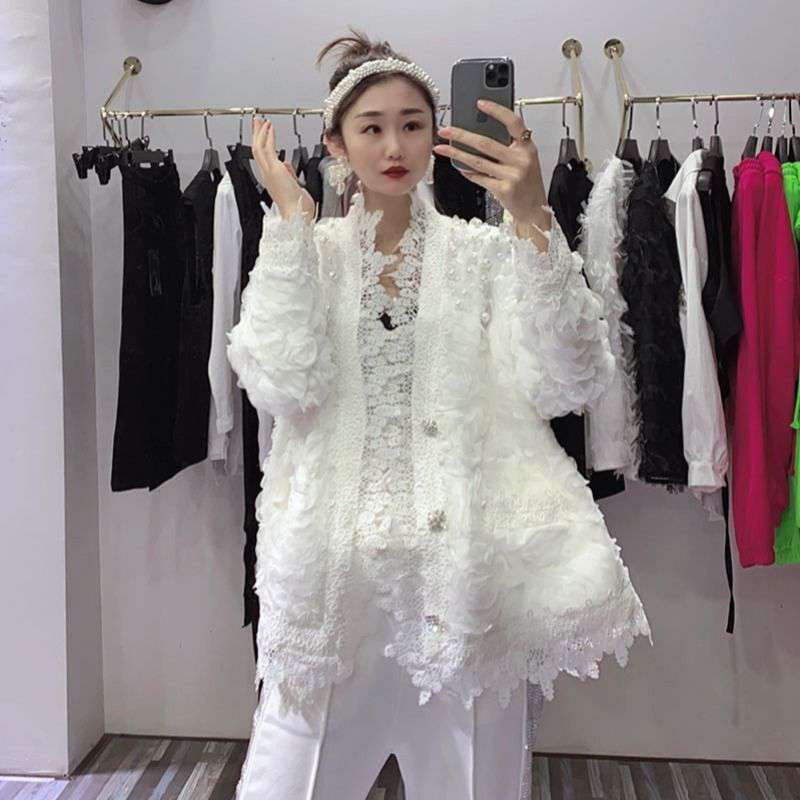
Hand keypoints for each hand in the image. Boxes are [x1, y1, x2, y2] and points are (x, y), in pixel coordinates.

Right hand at [252, 117, 315, 222]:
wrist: (297, 215)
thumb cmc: (298, 207)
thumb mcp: (294, 186)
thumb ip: (289, 174)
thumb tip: (287, 166)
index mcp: (271, 178)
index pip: (263, 156)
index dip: (262, 142)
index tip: (264, 132)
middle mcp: (267, 174)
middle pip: (257, 149)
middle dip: (257, 134)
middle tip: (258, 122)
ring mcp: (270, 172)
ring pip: (259, 147)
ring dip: (261, 132)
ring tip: (263, 121)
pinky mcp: (275, 170)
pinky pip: (267, 149)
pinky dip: (268, 137)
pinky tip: (270, 128)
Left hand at [433, 100, 549, 235]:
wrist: (534, 209)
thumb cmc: (527, 184)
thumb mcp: (524, 161)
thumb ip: (509, 148)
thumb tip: (479, 133)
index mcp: (527, 147)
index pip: (513, 122)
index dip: (496, 110)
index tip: (480, 103)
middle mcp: (521, 159)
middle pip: (486, 143)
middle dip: (462, 135)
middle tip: (446, 130)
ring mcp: (513, 175)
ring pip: (478, 161)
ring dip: (457, 154)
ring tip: (443, 149)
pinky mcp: (504, 189)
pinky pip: (480, 177)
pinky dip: (467, 172)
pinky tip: (459, 167)